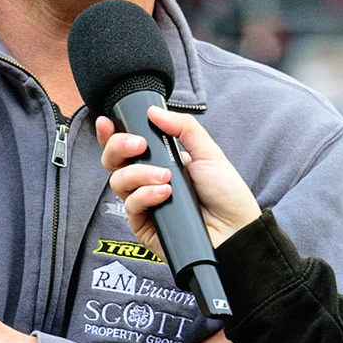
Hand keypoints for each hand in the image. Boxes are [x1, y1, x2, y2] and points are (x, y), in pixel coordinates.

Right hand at [96, 106, 261, 252]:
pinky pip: (130, 206)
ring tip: (166, 178)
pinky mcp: (144, 227)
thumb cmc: (226, 195)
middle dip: (118, 147)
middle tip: (138, 145)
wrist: (236, 230)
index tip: (106, 123)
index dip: (111, 135)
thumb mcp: (209, 153)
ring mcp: (145, 204)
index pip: (127, 147)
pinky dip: (145, 196)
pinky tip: (165, 194)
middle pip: (113, 162)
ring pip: (118, 182)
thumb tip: (153, 111)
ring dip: (139, 174)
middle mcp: (148, 182)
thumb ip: (183, 128)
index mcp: (161, 162)